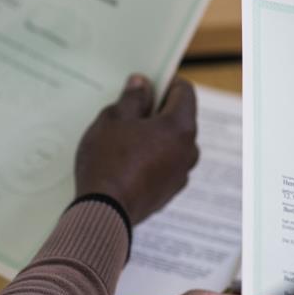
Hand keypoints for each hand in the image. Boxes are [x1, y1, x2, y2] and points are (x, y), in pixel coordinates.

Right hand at [75, 75, 198, 224]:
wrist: (104, 212)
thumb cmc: (108, 161)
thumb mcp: (114, 119)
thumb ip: (132, 98)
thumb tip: (142, 84)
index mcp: (180, 127)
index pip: (185, 92)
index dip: (166, 82)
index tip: (146, 83)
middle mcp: (188, 150)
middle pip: (179, 118)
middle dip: (157, 109)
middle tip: (128, 109)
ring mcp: (181, 173)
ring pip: (171, 142)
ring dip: (153, 134)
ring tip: (123, 136)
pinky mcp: (170, 190)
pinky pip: (165, 164)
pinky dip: (152, 156)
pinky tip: (126, 160)